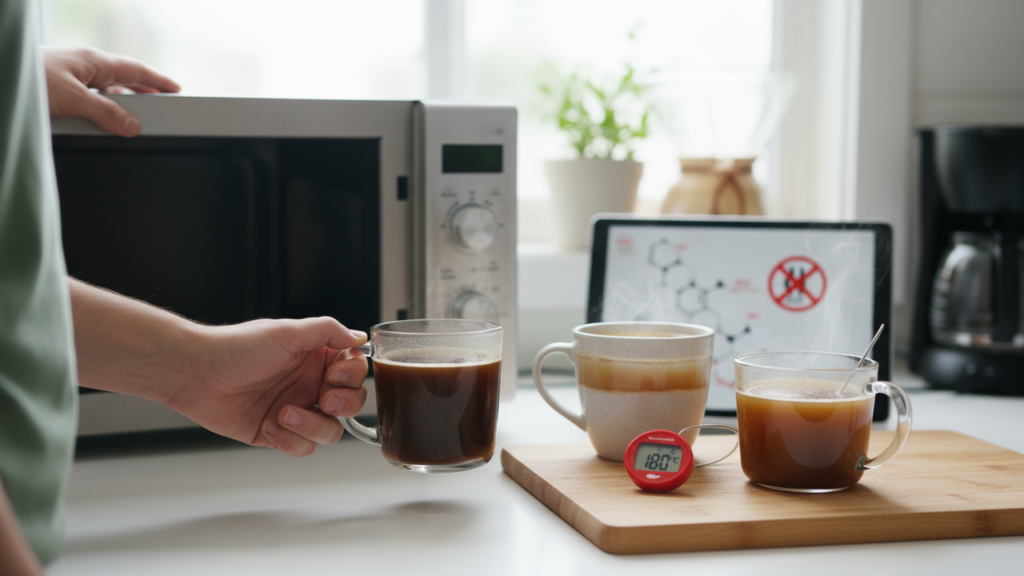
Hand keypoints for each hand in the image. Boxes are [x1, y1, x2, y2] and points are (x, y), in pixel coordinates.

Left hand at [42, 47, 179, 136]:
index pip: (136, 69)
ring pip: (104, 90)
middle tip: (161, 104)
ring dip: (120, 102)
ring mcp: (69, 76)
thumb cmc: (29, 78)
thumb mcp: (73, 99)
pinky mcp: (57, 88)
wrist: (3, 78)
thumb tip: (131, 125)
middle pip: (122, 78)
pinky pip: (89, 98)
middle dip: (143, 91)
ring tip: (134, 117)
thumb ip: (105, 113)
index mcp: (93, 61)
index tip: (176, 88)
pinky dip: (101, 108)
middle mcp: (83, 66)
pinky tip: (101, 120)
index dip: (158, 80)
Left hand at [167, 317, 368, 456]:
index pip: (354, 371)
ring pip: (330, 431)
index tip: (335, 377)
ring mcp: (295, 411)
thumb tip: (359, 336)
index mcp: (315, 358)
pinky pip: (303, 448)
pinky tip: (268, 424)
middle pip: (350, 404)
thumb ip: (327, 331)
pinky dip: (288, 440)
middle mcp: (309, 385)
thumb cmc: (236, 348)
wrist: (197, 374)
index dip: (352, 378)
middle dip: (343, 406)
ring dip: (311, 426)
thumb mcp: (286, 332)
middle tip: (323, 400)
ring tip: (283, 414)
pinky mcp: (277, 434)